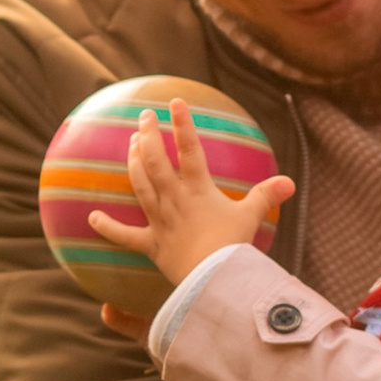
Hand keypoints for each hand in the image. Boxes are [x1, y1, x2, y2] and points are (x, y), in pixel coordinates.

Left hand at [85, 102, 295, 293]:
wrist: (213, 279)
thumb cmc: (232, 247)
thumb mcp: (251, 217)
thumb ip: (266, 196)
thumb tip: (289, 182)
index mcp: (199, 189)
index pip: (189, 148)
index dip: (182, 123)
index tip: (174, 102)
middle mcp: (175, 199)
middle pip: (155, 161)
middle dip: (148, 135)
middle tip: (143, 117)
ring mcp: (160, 220)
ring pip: (140, 184)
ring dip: (133, 162)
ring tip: (129, 144)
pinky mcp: (151, 244)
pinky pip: (124, 235)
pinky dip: (107, 226)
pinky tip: (91, 216)